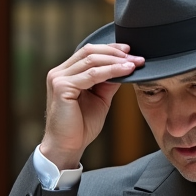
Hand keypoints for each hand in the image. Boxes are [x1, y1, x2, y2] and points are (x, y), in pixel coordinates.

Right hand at [41, 43, 143, 170]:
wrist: (67, 146)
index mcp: (66, 73)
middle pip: (90, 51)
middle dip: (116, 53)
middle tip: (136, 57)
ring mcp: (58, 78)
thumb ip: (108, 83)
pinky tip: (125, 71)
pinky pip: (92, 75)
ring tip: (134, 64)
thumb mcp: (100, 99)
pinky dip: (111, 71)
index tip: (130, 51)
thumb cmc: (81, 127)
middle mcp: (59, 72)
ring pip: (92, 61)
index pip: (89, 52)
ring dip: (116, 61)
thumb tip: (125, 68)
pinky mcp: (62, 87)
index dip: (110, 49)